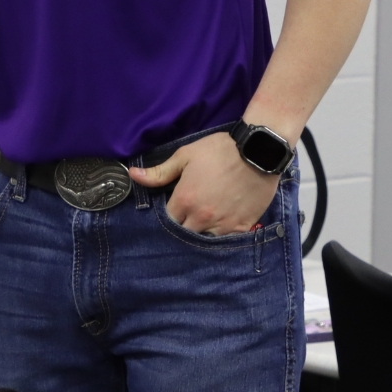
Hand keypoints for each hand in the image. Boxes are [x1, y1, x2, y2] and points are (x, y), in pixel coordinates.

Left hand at [128, 131, 281, 235]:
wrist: (259, 151)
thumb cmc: (220, 150)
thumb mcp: (185, 156)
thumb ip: (159, 171)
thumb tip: (132, 175)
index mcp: (185, 200)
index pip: (167, 221)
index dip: (169, 217)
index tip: (173, 211)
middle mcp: (201, 217)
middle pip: (184, 233)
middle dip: (183, 227)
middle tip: (187, 218)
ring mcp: (223, 224)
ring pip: (205, 240)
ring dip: (201, 234)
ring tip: (203, 225)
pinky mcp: (242, 226)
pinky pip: (226, 241)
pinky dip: (222, 237)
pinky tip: (221, 228)